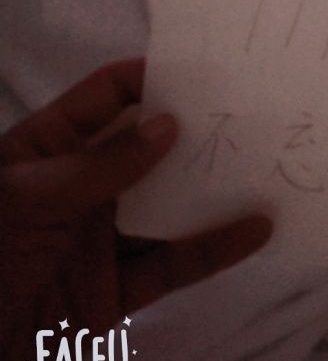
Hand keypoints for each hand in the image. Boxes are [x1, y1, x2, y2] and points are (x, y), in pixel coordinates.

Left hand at [0, 60, 271, 360]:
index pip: (102, 98)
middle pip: (145, 149)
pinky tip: (255, 229)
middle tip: (249, 110)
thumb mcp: (31, 199)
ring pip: (167, 206)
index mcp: (48, 151)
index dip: (146, 78)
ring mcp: (102, 239)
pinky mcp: (119, 291)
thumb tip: (168, 125)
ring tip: (263, 163)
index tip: (200, 69)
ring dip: (211, 190)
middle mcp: (80, 187)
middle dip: (192, 132)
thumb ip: (102, 165)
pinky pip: (174, 263)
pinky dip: (216, 248)